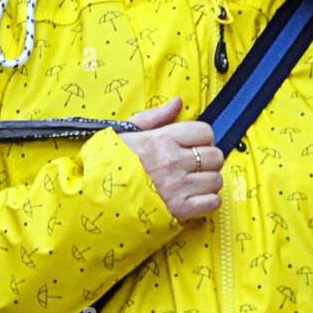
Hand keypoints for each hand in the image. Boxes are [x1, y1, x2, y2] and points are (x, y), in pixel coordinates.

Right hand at [118, 97, 223, 220]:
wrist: (96, 197)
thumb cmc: (110, 164)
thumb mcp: (127, 132)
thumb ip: (155, 117)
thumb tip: (177, 103)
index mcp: (162, 139)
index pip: (205, 132)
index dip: (201, 138)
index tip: (193, 145)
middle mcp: (173, 161)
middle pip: (215, 156)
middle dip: (207, 160)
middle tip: (193, 165)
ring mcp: (178, 187)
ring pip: (216, 180)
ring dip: (207, 182)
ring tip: (191, 182)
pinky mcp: (179, 210)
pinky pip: (212, 203)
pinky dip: (207, 202)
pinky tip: (193, 198)